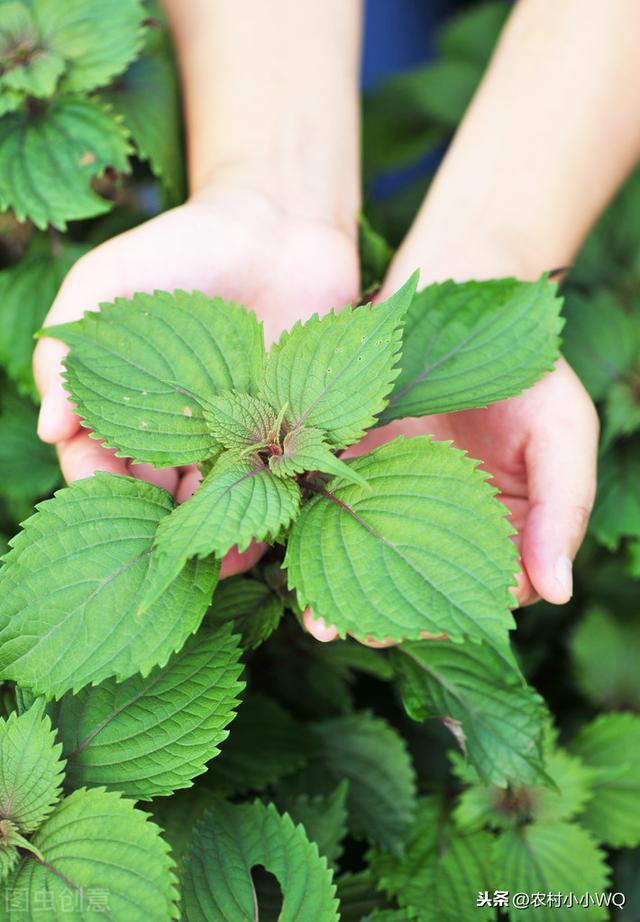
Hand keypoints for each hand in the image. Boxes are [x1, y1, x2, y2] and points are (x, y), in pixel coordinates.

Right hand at [33, 181, 358, 575]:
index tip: (100, 494)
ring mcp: (237, 438)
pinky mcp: (290, 434)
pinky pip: (278, 482)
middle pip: (159, 494)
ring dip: (214, 535)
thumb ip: (69, 344)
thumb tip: (48, 426)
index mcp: (131, 406)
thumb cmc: (183, 245)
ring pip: (217, 500)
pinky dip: (272, 510)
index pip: (100, 461)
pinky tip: (268, 532)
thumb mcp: (108, 277)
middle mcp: (181, 433)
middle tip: (162, 549)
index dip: (95, 483)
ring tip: (216, 557)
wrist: (280, 225)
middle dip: (158, 527)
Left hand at [305, 357, 598, 641]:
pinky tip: (293, 564)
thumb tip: (559, 591)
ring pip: (370, 561)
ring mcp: (395, 496)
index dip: (464, 610)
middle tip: (366, 633)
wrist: (462, 300)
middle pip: (422, 587)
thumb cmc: (527, 371)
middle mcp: (446, 520)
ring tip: (323, 623)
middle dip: (394, 619)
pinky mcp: (349, 468)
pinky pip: (328, 514)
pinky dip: (310, 540)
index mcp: (505, 525)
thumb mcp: (563, 433)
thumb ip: (563, 508)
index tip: (438, 624)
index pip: (493, 588)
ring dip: (344, 595)